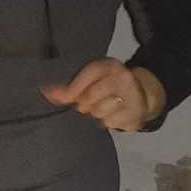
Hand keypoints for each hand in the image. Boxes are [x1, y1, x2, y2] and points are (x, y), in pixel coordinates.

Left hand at [41, 59, 164, 132]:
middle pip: (90, 99)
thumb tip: (46, 92)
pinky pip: (112, 124)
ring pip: (100, 114)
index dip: (72, 90)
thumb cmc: (110, 84)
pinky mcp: (137, 114)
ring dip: (98, 114)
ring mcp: (133, 97)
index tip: (65, 98)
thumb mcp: (93, 78)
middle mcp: (123, 78)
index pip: (86, 76)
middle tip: (90, 104)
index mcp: (110, 66)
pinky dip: (111, 122)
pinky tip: (116, 114)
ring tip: (105, 107)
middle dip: (85, 105)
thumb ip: (70, 86)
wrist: (144, 91)